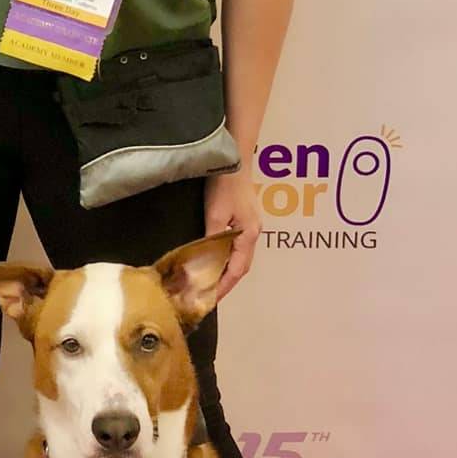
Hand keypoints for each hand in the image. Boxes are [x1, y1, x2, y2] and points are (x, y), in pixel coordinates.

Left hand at [204, 166, 259, 303]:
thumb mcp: (216, 213)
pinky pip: (236, 246)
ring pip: (239, 256)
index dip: (224, 287)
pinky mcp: (245, 218)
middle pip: (241, 266)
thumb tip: (203, 261)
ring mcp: (250, 225)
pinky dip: (225, 257)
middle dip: (226, 283)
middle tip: (207, 295)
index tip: (209, 300)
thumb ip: (212, 238)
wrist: (236, 158)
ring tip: (209, 282)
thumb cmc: (225, 185)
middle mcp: (253, 233)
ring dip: (226, 270)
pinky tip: (214, 258)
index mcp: (249, 235)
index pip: (237, 270)